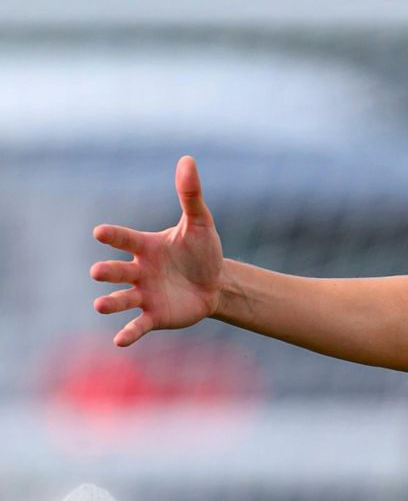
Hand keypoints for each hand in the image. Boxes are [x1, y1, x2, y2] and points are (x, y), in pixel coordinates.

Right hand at [90, 156, 226, 345]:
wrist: (217, 283)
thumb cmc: (202, 251)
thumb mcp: (200, 223)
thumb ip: (190, 195)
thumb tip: (187, 159)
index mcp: (146, 247)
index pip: (125, 239)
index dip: (113, 236)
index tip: (99, 232)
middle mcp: (139, 271)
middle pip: (117, 270)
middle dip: (107, 271)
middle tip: (97, 272)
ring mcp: (144, 294)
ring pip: (121, 298)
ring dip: (110, 302)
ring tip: (100, 304)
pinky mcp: (154, 316)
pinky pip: (137, 325)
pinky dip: (128, 333)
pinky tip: (119, 341)